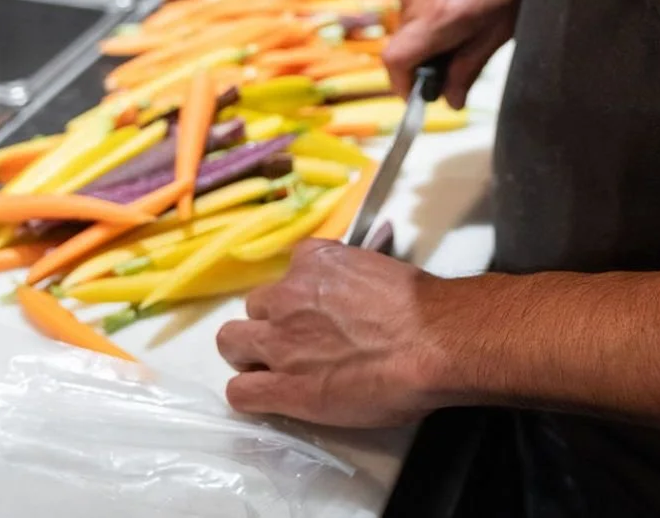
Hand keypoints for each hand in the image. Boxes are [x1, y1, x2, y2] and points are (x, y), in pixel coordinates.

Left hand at [217, 240, 453, 427]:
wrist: (428, 342)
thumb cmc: (416, 305)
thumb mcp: (377, 266)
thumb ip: (351, 272)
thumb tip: (353, 285)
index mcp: (313, 262)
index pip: (289, 268)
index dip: (301, 292)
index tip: (316, 307)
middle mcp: (287, 296)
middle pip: (254, 305)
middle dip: (269, 321)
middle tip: (294, 339)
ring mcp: (281, 343)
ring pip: (231, 341)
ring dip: (247, 353)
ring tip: (270, 368)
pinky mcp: (284, 388)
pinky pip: (240, 391)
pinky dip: (249, 393)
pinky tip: (267, 397)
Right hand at [384, 0, 533, 108]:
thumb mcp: (502, 25)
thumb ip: (471, 64)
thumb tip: (451, 99)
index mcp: (434, 17)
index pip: (395, 62)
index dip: (403, 86)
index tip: (419, 96)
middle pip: (405, 42)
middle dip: (428, 55)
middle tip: (464, 53)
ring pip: (411, 18)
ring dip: (433, 27)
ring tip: (472, 12)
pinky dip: (432, 3)